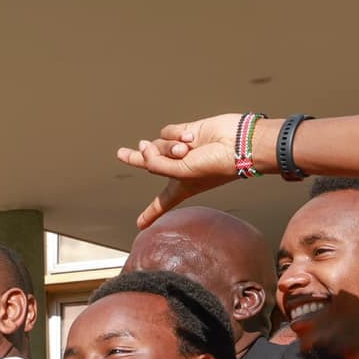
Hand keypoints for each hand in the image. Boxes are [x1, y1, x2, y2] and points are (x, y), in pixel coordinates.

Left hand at [117, 114, 248, 229]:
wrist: (238, 144)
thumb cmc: (215, 166)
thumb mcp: (181, 174)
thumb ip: (156, 163)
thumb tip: (143, 146)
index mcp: (180, 187)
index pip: (161, 203)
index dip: (150, 214)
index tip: (140, 225)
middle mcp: (179, 169)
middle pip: (151, 164)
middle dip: (136, 157)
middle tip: (121, 153)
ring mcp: (183, 150)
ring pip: (159, 145)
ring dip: (168, 147)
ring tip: (186, 149)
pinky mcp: (186, 132)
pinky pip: (168, 132)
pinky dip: (176, 135)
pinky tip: (191, 138)